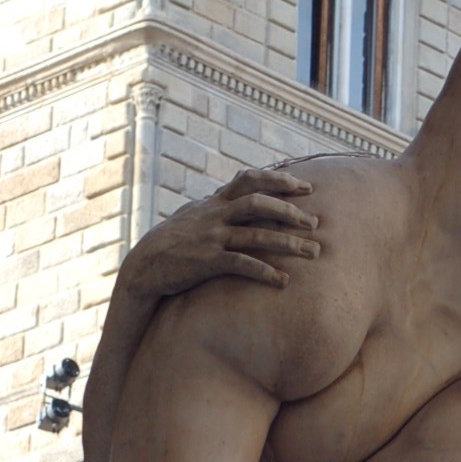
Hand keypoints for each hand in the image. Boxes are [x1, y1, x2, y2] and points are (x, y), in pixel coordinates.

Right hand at [120, 169, 320, 299]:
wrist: (144, 265)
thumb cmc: (174, 242)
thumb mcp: (196, 216)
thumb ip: (219, 206)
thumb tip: (239, 196)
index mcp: (215, 202)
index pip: (250, 180)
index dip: (279, 180)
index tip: (305, 187)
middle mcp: (215, 215)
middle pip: (258, 204)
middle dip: (290, 212)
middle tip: (315, 223)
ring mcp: (212, 238)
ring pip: (257, 236)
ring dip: (289, 244)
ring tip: (314, 252)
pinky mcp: (207, 262)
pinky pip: (241, 264)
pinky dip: (265, 272)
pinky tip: (284, 281)